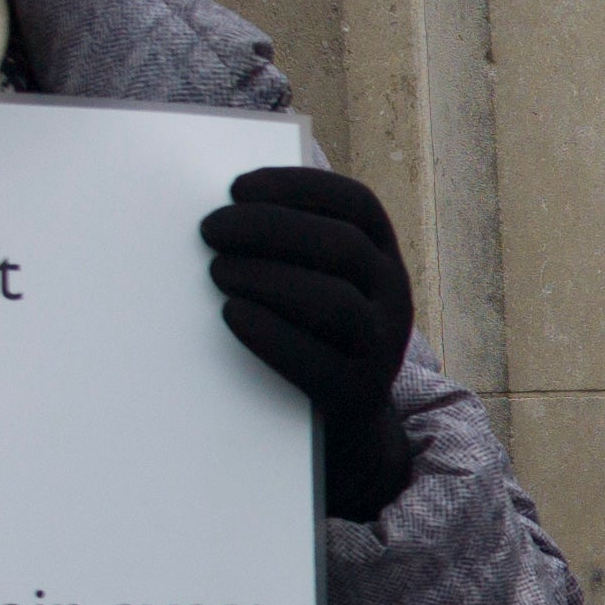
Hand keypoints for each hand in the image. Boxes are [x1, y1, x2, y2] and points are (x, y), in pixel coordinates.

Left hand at [201, 163, 421, 522]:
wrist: (345, 417)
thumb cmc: (310, 328)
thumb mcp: (319, 277)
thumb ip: (291, 242)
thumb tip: (226, 204)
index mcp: (383, 257)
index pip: (356, 204)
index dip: (297, 187)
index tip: (237, 187)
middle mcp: (394, 296)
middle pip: (343, 246)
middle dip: (268, 229)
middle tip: (210, 229)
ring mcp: (382, 347)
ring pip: (335, 302)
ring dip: (267, 279)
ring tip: (217, 271)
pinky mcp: (356, 393)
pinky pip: (317, 363)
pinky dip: (269, 333)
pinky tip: (231, 314)